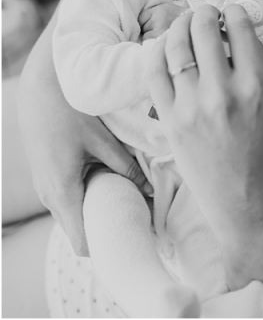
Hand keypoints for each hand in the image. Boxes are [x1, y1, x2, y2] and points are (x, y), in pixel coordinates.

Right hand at [17, 25, 151, 255]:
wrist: (39, 89)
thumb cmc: (70, 111)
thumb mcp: (103, 140)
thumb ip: (126, 168)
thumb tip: (152, 191)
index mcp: (62, 190)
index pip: (82, 241)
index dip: (109, 245)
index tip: (136, 238)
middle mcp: (49, 196)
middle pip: (80, 231)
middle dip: (109, 229)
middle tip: (142, 219)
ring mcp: (45, 188)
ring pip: (75, 214)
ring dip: (101, 211)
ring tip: (132, 200)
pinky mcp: (48, 177)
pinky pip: (70, 199)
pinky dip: (91, 197)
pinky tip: (113, 183)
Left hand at [145, 4, 262, 258]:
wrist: (242, 199)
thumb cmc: (261, 151)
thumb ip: (253, 67)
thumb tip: (232, 30)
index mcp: (257, 87)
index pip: (241, 29)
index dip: (234, 12)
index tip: (231, 12)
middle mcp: (223, 93)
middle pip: (205, 30)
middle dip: (204, 13)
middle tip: (205, 14)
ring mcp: (192, 106)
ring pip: (176, 45)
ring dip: (180, 25)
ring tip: (185, 23)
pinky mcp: (169, 119)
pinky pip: (154, 70)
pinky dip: (158, 50)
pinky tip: (166, 46)